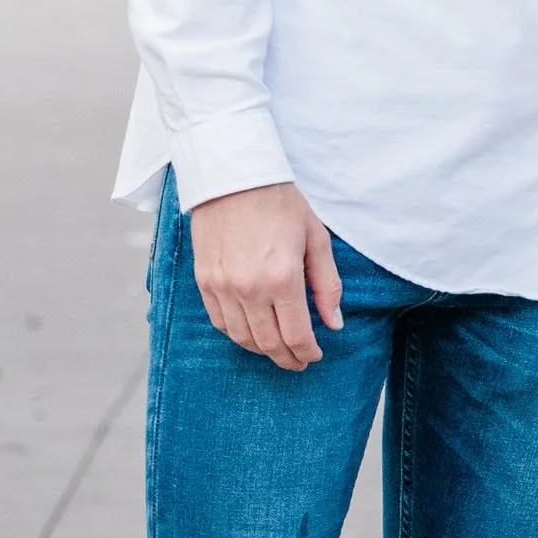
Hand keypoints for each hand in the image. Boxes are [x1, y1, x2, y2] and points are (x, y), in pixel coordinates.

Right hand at [189, 182, 343, 370]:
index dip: (308, 353)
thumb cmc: (279, 202)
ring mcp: (223, 286)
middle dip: (287, 358)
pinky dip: (237, 334)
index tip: (314, 355)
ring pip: (242, 338)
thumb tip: (334, 324)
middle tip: (298, 361)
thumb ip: (326, 285)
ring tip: (276, 349)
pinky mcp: (204, 280)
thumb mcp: (315, 238)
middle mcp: (250, 288)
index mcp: (282, 278)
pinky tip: (250, 332)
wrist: (233, 175)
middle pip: (269, 343)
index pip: (296, 335)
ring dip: (261, 350)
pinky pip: (220, 322)